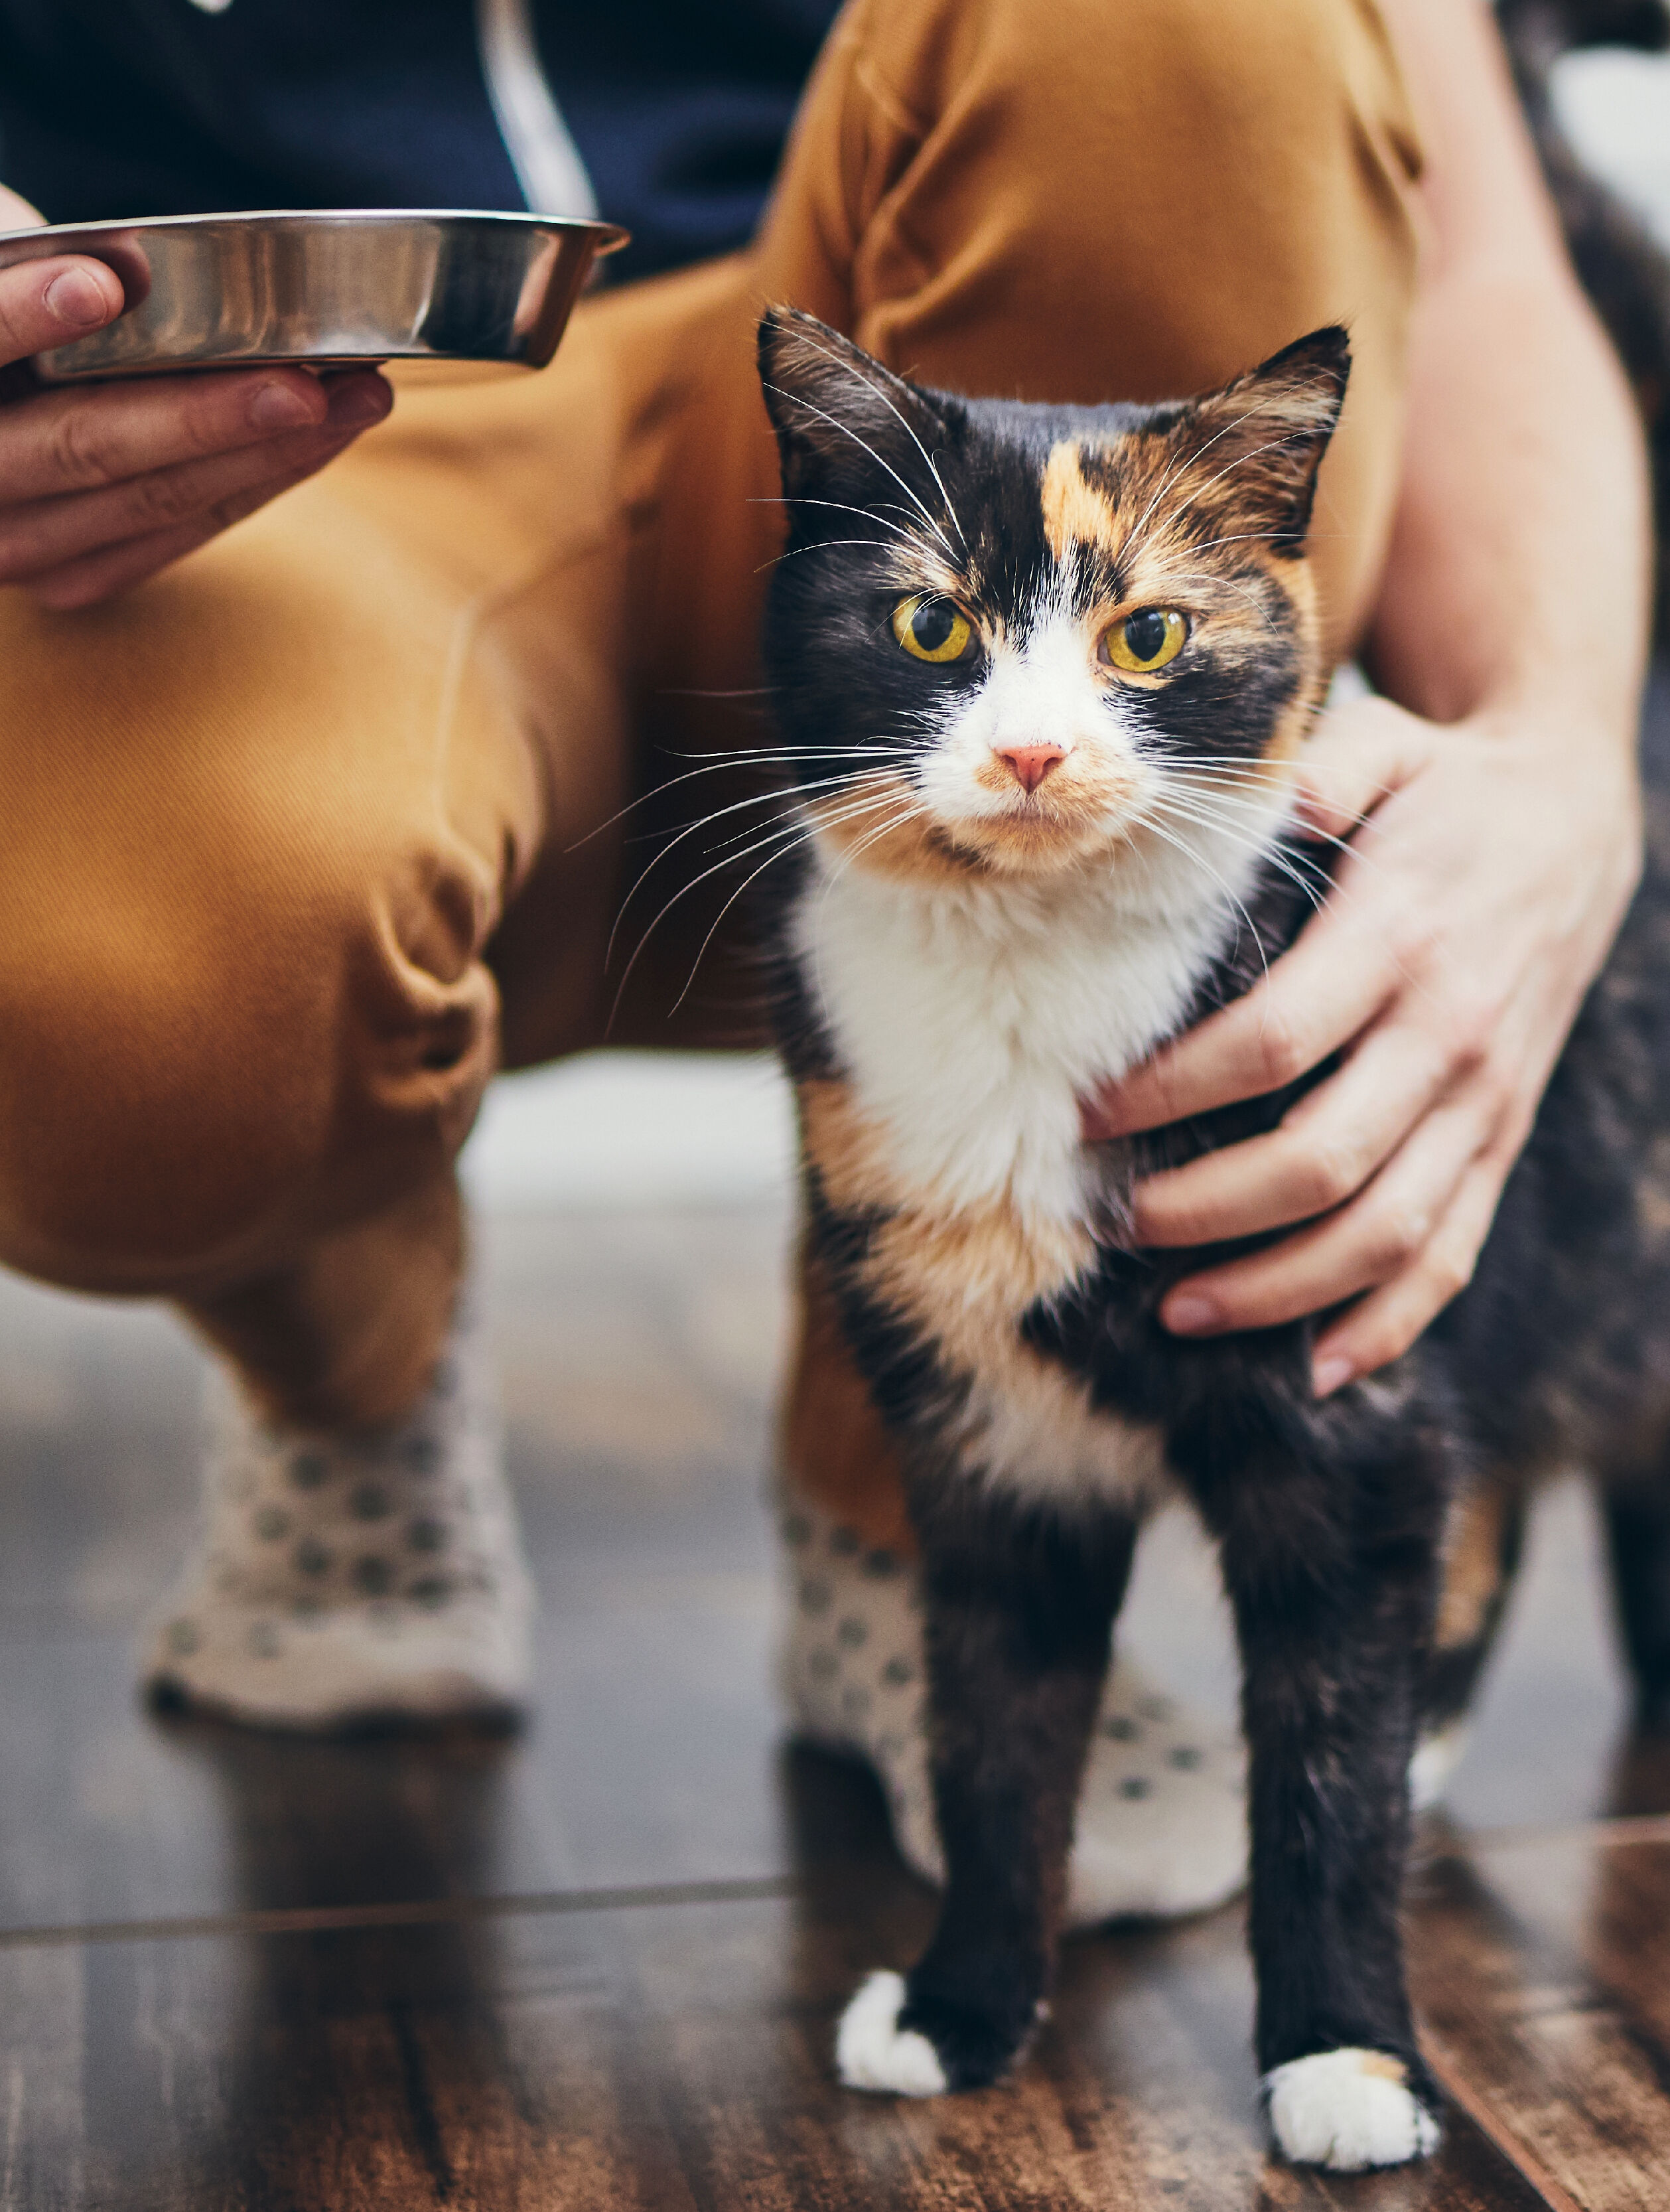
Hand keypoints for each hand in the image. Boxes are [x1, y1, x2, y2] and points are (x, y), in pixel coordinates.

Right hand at [0, 185, 391, 607]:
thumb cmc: (3, 306)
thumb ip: (14, 254)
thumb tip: (111, 260)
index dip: (25, 317)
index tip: (103, 284)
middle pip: (84, 446)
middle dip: (205, 414)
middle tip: (303, 382)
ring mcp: (17, 545)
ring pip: (148, 500)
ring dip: (264, 452)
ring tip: (356, 398)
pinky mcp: (74, 576)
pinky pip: (176, 531)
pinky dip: (258, 481)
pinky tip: (328, 435)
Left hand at [1081, 692, 1641, 1392]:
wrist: (1574, 815)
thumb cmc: (1442, 786)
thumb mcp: (1379, 746)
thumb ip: (1308, 778)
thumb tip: (1246, 815)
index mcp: (1399, 939)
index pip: (1269, 1045)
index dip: (1169, 1095)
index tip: (1085, 1117)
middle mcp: (1447, 1035)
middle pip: (1319, 1162)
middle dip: (1202, 1211)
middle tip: (1111, 1224)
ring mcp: (1483, 1101)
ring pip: (1386, 1233)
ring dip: (1279, 1289)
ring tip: (1179, 1313)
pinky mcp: (1501, 1138)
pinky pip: (1452, 1254)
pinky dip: (1390, 1325)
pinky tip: (1318, 1369)